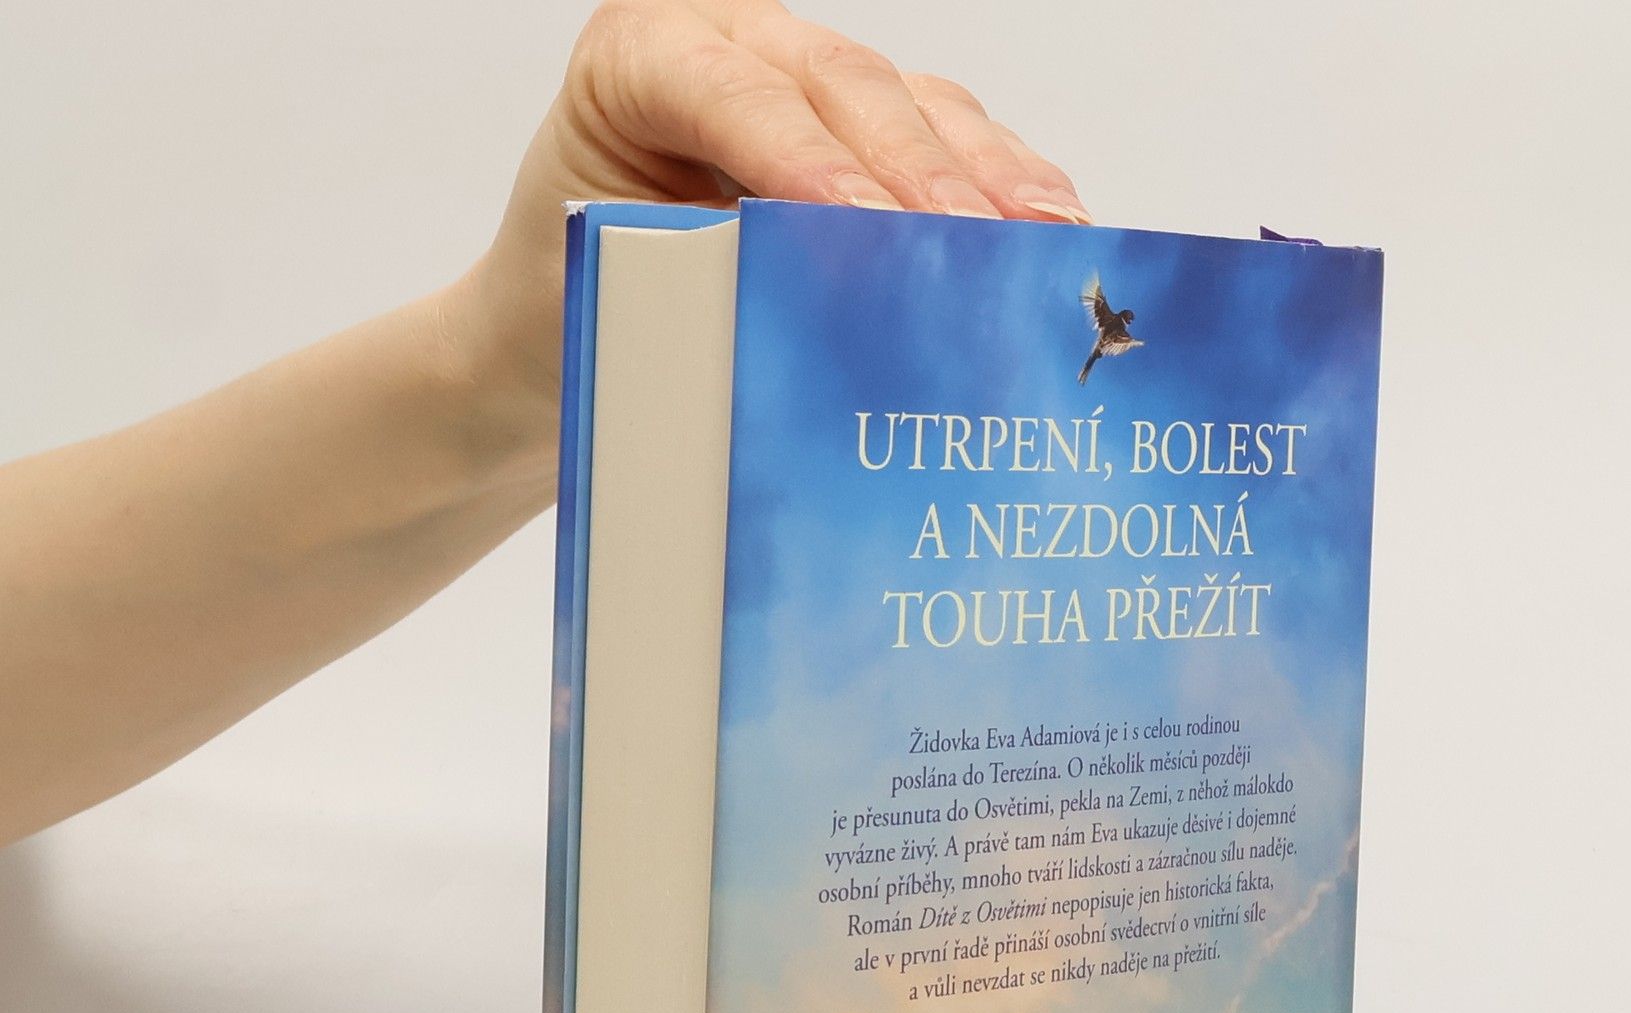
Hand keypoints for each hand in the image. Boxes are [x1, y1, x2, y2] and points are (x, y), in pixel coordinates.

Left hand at [450, 0, 1088, 462]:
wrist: (559, 330)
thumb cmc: (573, 313)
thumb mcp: (611, 299)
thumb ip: (700, 288)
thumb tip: (808, 330)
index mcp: (641, 58)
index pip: (731, 92)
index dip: (804, 157)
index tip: (865, 229)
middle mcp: (733, 44)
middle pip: (844, 90)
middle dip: (921, 174)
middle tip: (977, 248)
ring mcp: (810, 81)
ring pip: (915, 106)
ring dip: (988, 179)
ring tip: (1047, 243)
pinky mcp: (869, 128)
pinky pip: (951, 139)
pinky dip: (1004, 188)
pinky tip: (1050, 236)